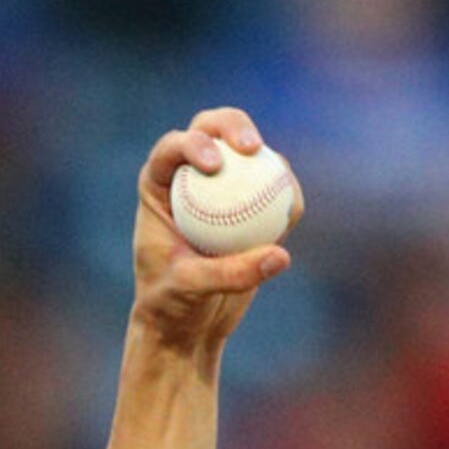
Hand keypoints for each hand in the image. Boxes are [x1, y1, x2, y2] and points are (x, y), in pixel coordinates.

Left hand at [132, 107, 301, 355]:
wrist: (186, 324)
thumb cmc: (172, 306)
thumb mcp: (191, 290)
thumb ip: (230, 273)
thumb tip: (280, 255)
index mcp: (157, 187)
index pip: (171, 149)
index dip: (193, 144)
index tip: (215, 164)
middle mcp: (188, 177)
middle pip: (212, 129)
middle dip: (233, 125)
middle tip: (252, 148)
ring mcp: (222, 187)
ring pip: (250, 155)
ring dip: (270, 161)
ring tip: (281, 188)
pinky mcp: (250, 204)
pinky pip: (274, 189)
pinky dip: (285, 196)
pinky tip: (291, 213)